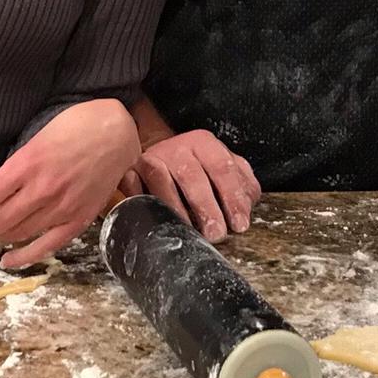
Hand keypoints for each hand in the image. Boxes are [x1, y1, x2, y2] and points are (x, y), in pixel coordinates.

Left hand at [0, 100, 139, 268]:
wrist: (115, 133)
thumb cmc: (75, 127)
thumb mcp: (36, 137)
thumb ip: (16, 166)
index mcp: (27, 164)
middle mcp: (41, 189)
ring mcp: (61, 207)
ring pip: (17, 234)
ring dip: (0, 235)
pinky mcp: (78, 220)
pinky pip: (46, 247)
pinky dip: (23, 257)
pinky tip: (8, 260)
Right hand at [117, 130, 260, 243]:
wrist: (157, 154)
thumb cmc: (195, 167)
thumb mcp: (221, 168)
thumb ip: (240, 183)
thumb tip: (247, 205)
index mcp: (205, 144)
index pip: (223, 168)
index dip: (233, 197)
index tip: (240, 224)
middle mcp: (178, 147)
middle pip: (193, 176)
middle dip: (206, 207)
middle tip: (216, 233)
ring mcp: (151, 157)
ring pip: (161, 180)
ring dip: (176, 208)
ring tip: (189, 231)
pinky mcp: (130, 170)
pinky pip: (133, 185)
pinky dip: (142, 200)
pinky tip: (155, 218)